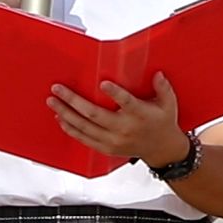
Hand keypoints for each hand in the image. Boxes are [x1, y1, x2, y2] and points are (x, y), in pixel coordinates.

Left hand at [46, 72, 189, 164]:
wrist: (161, 149)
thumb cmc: (163, 124)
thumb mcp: (168, 104)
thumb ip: (162, 88)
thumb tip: (157, 74)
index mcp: (140, 115)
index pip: (127, 103)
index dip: (115, 93)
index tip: (103, 83)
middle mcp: (125, 128)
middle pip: (95, 114)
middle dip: (73, 101)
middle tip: (58, 89)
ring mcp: (114, 140)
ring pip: (84, 127)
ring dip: (66, 114)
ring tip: (53, 102)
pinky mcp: (106, 148)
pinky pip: (84, 138)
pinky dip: (70, 129)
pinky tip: (61, 118)